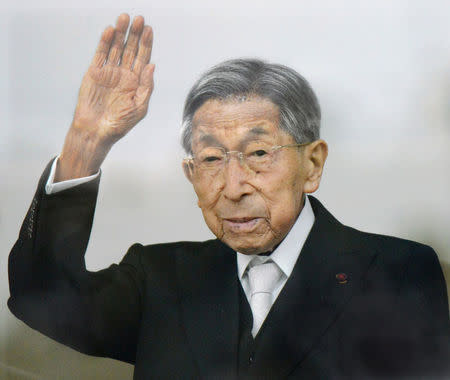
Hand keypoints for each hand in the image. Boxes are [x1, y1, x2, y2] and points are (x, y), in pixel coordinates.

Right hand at [57, 14, 153, 180]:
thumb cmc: (120, 123)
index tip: (149, 30)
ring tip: (125, 19)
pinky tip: (111, 31)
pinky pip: (101, 54)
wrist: (96, 131)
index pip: (144, 58)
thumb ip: (147, 86)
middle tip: (139, 19)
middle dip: (135, 34)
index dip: (146, 44)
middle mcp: (124, 74)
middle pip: (131, 49)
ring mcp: (110, 72)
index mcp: (137, 82)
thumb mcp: (139, 107)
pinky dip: (105, 42)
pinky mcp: (95, 72)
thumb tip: (152, 65)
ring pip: (116, 48)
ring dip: (121, 34)